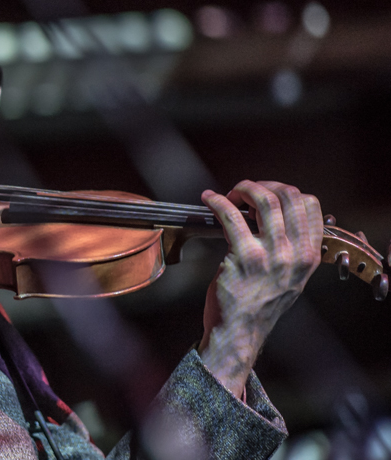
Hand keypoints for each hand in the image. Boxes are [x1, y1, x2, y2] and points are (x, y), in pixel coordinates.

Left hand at [199, 180, 322, 397]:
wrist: (239, 333)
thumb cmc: (257, 304)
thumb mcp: (288, 277)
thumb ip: (289, 248)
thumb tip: (269, 213)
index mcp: (309, 255)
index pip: (310, 204)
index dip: (284, 192)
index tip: (264, 196)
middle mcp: (296, 253)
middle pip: (289, 196)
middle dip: (263, 186)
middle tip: (243, 193)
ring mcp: (272, 255)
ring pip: (265, 200)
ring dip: (243, 189)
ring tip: (229, 195)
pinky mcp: (244, 257)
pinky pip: (231, 216)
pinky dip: (218, 201)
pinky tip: (209, 200)